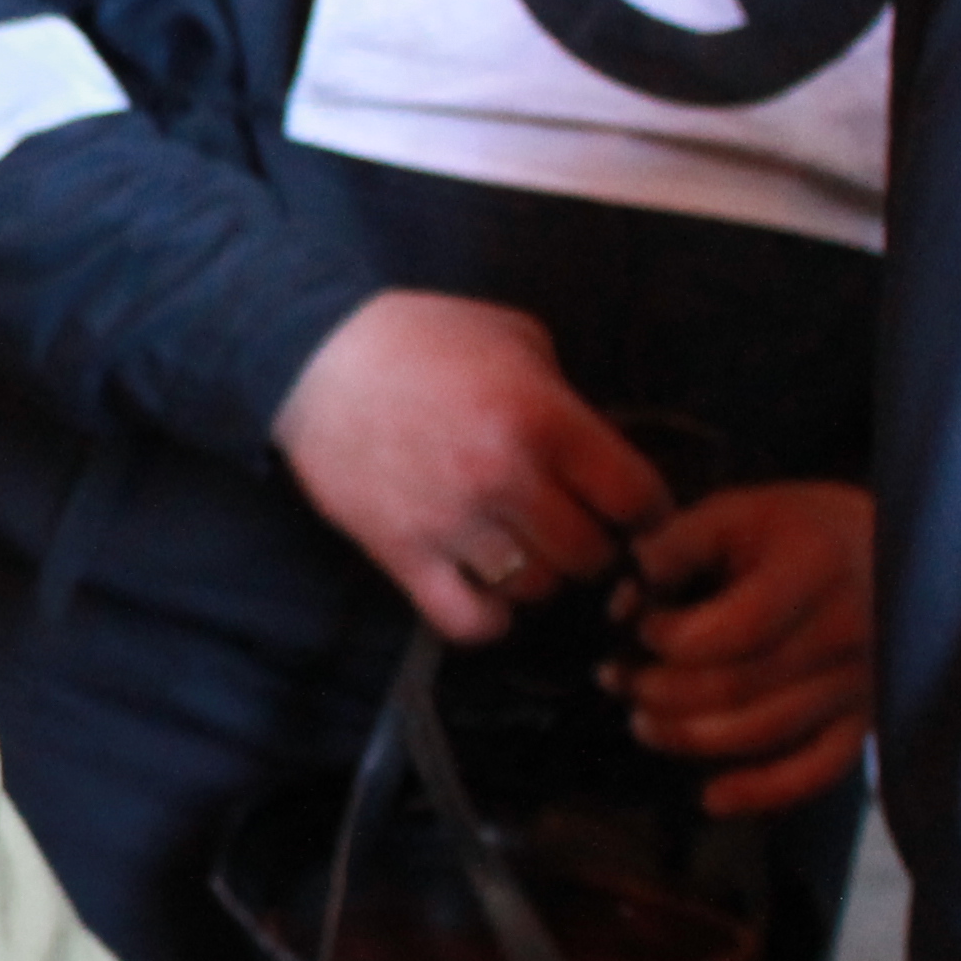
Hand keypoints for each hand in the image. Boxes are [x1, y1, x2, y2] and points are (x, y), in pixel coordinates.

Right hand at [272, 292, 673, 641]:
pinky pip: (469, 621)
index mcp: (543, 420)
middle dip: (592, 544)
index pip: (638, 500)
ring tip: (523, 549)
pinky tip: (487, 588)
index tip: (634, 510)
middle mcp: (505, 479)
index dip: (648, 511)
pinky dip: (489, 616)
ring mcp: (451, 523)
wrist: (313, 356)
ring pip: (535, 591)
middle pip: (591, 556)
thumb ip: (566, 396)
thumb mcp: (516, 339)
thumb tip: (601, 452)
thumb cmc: (421, 339)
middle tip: (573, 527)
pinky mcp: (401, 554)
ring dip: (539, 575)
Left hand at [610, 481, 872, 816]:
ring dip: (687, 738)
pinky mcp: (867, 719)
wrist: (898, 549)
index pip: (729, 631)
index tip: (636, 624)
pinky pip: (818, 771)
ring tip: (642, 722)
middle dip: (658, 691)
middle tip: (615, 679)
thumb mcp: (739, 511)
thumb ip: (677, 544)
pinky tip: (711, 799)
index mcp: (816, 570)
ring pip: (762, 733)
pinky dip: (763, 792)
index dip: (665, 638)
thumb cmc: (801, 528)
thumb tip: (627, 591)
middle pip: (735, 689)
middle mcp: (848, 632)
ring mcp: (862, 683)